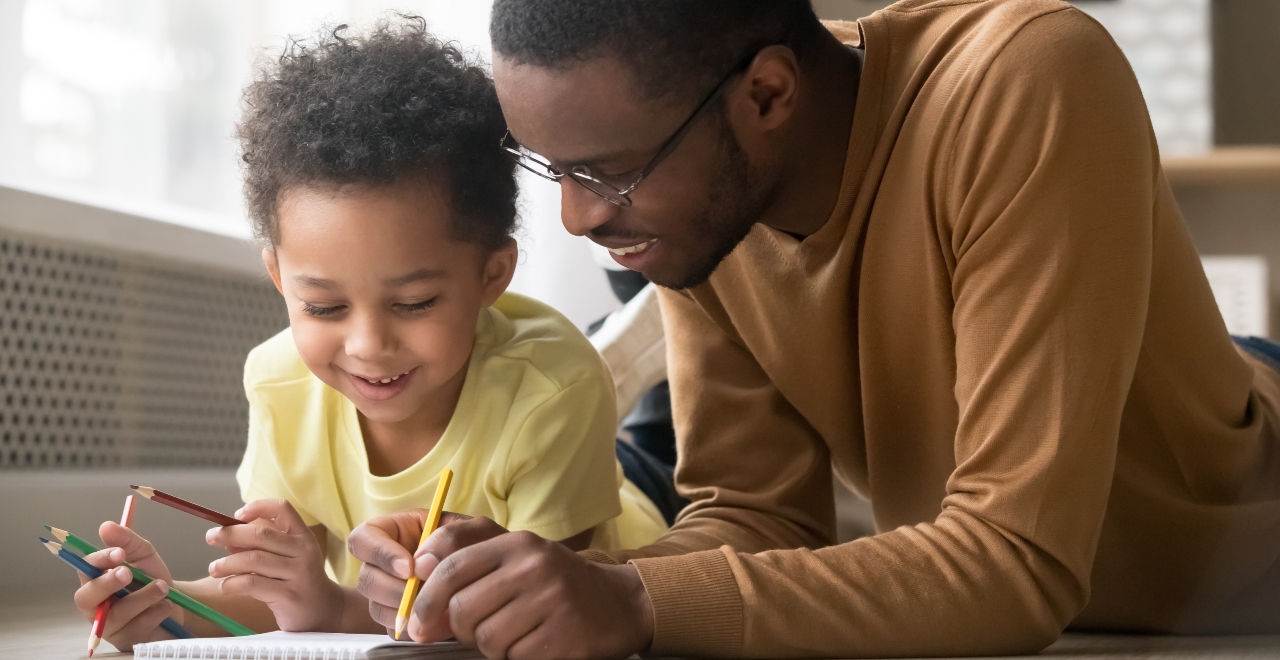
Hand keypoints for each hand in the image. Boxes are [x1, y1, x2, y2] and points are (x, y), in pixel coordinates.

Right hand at [72, 522, 182, 650]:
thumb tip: (105, 526)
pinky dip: (156, 612)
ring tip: (163, 587)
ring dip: (143, 597)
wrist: (177, 603)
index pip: (85, 569)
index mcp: (95, 579)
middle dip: (107, 583)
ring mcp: (109, 626)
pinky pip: (138, 628)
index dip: (98, 561)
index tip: (118, 553)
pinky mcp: (127, 641)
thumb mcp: (143, 555)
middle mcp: (95, 605)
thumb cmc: (151, 578)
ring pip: (117, 614)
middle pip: (85, 598)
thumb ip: (126, 541)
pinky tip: (166, 606)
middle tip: (128, 572)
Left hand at [204, 499, 342, 631]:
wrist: (323, 611)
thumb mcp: (285, 558)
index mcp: (303, 536)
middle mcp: (304, 551)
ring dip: (227, 563)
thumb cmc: (297, 580)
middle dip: (230, 534)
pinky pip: (252, 584)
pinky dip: (232, 583)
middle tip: (210, 537)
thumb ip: (260, 546)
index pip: (283, 509)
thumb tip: (227, 537)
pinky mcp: (289, 595)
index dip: (258, 507)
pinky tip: (225, 586)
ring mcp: (299, 574)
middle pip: (261, 535)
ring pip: (253, 560)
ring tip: (214, 569)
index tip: (237, 515)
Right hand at [347, 509, 477, 636]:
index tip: (408, 568)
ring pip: (376, 607)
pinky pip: (394, 630)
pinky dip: (415, 629)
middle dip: (396, 590)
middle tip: (425, 594)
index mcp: (399, 531)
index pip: (364, 538)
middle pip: (367, 578)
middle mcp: (389, 562)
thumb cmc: (485, 548)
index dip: (379, 553)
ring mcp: (392, 592)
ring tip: (439, 607)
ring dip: (405, 611)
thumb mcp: (476, 531)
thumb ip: (450, 537)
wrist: (498, 579)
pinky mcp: (402, 618)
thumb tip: (421, 563)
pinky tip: (439, 621)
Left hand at [413, 519, 654, 659]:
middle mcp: (536, 567)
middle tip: (475, 632)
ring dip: (492, 647)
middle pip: (463, 610)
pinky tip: (536, 644)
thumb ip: (467, 565)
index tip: (419, 621)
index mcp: (518, 544)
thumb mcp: (516, 559)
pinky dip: (518, 658)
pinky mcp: (567, 636)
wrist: (619, 603)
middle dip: (460, 630)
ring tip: (514, 635)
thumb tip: (418, 585)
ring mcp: (554, 601)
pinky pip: (517, 658)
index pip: (452, 568)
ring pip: (487, 639)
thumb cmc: (555, 583)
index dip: (426, 598)